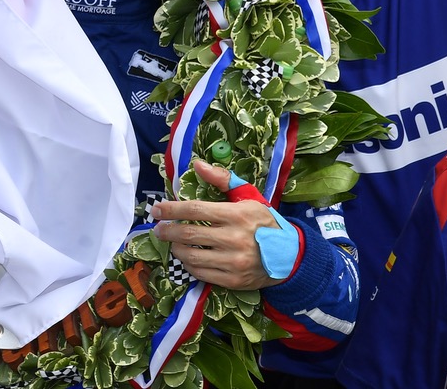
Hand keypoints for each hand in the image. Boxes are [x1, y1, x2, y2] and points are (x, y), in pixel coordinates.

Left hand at [149, 159, 288, 289]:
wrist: (290, 256)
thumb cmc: (264, 222)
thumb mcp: (248, 196)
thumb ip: (223, 179)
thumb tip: (198, 165)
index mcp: (237, 215)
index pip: (195, 210)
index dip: (171, 209)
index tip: (156, 209)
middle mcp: (234, 239)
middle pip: (189, 234)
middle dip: (167, 231)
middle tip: (158, 228)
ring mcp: (233, 262)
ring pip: (191, 257)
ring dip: (176, 249)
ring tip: (172, 243)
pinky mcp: (233, 281)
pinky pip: (201, 274)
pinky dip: (189, 265)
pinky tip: (187, 257)